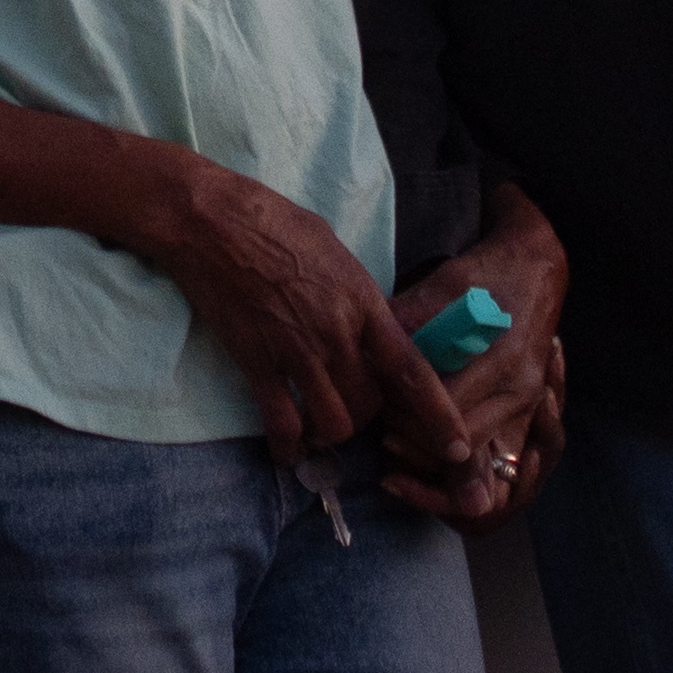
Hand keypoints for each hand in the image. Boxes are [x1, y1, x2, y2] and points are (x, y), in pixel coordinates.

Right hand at [123, 155, 473, 474]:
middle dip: (372, 417)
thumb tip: (367, 324)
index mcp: (362, 303)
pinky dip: (288, 445)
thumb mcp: (335, 251)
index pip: (411, 371)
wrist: (212, 222)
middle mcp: (335, 335)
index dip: (439, 416)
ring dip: (334, 432)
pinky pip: (282, 423)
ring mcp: (295, 353)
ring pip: (334, 423)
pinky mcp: (257, 364)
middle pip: (372, 405)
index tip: (459, 449)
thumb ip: (356, 296)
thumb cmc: (275, 221)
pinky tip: (287, 451)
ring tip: (324, 426)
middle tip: (359, 409)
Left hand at [380, 190, 570, 524]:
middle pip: (465, 442)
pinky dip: (456, 450)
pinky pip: (488, 445)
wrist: (537, 270)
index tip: (380, 412)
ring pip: (477, 452)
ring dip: (437, 453)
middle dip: (419, 442)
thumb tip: (368, 350)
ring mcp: (527, 403)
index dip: (410, 416)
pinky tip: (425, 441)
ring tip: (398, 437)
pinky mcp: (525, 408)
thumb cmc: (486, 273)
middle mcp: (520, 389)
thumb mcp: (443, 284)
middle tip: (382, 429)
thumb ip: (410, 319)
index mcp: (503, 357)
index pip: (451, 408)